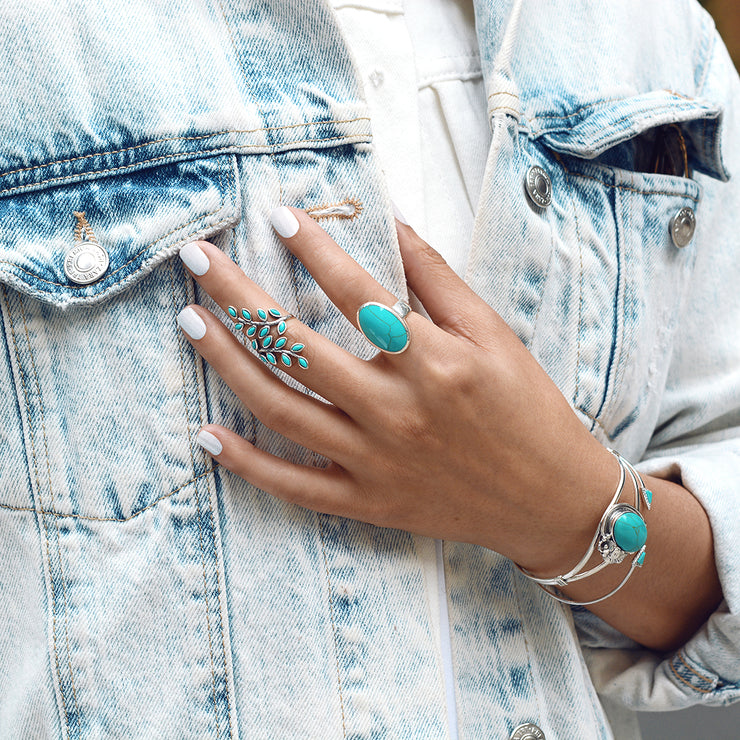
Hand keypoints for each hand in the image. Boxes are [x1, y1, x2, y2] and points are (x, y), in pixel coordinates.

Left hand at [177, 206, 616, 573]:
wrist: (549, 498)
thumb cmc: (528, 409)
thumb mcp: (494, 334)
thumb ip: (438, 278)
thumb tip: (392, 222)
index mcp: (433, 363)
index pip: (358, 293)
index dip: (314, 249)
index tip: (278, 216)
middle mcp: (396, 411)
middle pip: (298, 348)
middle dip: (239, 297)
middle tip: (197, 260)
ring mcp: (375, 462)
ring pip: (282, 409)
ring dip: (228, 364)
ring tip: (191, 322)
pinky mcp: (367, 500)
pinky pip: (294, 486)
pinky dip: (247, 464)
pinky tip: (207, 434)